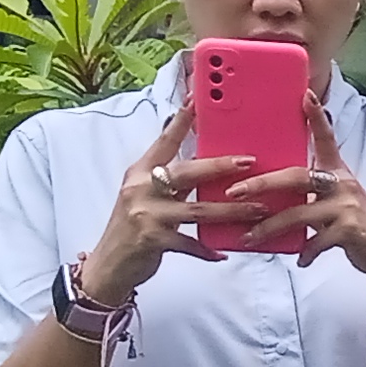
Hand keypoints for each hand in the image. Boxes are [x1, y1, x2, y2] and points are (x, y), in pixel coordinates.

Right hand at [82, 103, 229, 304]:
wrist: (108, 266)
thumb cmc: (132, 229)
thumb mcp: (144, 197)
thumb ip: (168, 181)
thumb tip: (201, 163)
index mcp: (140, 173)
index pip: (164, 142)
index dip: (180, 121)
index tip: (196, 100)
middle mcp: (141, 189)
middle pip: (187, 172)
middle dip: (220, 166)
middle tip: (248, 162)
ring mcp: (146, 214)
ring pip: (197, 209)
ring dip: (230, 211)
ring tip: (257, 210)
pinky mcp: (152, 240)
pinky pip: (189, 243)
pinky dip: (207, 249)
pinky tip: (223, 253)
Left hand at [237, 92, 365, 290]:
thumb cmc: (359, 228)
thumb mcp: (337, 204)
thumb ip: (311, 197)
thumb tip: (271, 199)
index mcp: (338, 173)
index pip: (326, 139)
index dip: (316, 117)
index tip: (305, 95)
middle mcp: (343, 184)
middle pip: (296, 176)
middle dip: (262, 183)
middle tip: (234, 190)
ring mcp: (347, 206)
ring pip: (298, 213)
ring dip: (269, 227)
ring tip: (249, 237)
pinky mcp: (350, 230)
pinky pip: (316, 240)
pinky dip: (305, 252)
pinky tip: (299, 260)